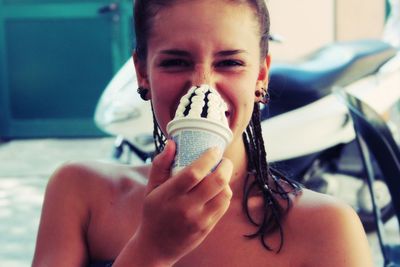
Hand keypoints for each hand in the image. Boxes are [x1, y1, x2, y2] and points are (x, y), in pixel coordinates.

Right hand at [135, 140, 232, 264]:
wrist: (156, 247)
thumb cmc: (153, 213)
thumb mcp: (151, 189)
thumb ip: (160, 165)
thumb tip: (172, 143)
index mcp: (169, 195)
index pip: (194, 172)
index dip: (208, 158)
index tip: (214, 149)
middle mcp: (186, 208)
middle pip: (216, 182)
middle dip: (225, 166)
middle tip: (223, 160)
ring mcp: (199, 219)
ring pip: (225, 194)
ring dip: (226, 180)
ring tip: (220, 174)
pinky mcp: (207, 227)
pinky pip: (224, 206)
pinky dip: (225, 193)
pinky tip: (218, 189)